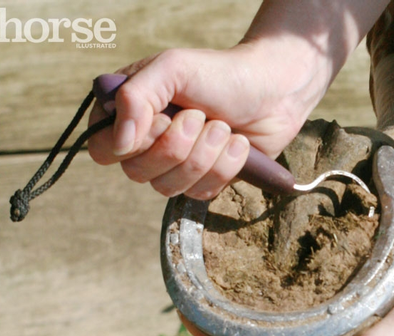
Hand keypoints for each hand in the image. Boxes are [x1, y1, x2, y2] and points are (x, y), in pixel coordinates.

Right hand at [87, 46, 316, 199]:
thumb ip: (136, 97)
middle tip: (201, 116)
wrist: (274, 91)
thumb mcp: (172, 68)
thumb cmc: (221, 74)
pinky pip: (200, 193)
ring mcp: (176, 166)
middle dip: (177, 145)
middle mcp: (147, 143)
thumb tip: (120, 144)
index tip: (164, 118)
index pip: (103, 149)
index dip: (134, 142)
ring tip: (224, 127)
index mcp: (129, 113)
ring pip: (168, 187)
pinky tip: (238, 144)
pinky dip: (225, 166)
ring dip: (204, 154)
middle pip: (136, 172)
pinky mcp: (205, 182)